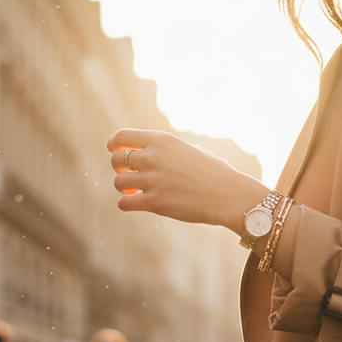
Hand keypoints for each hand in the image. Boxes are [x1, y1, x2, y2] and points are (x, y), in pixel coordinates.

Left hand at [107, 129, 266, 234]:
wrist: (228, 194)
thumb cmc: (212, 172)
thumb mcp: (185, 149)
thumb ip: (162, 149)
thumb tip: (141, 153)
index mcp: (160, 140)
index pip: (121, 137)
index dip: (113, 145)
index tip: (115, 152)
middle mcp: (153, 157)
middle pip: (116, 160)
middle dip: (119, 169)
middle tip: (131, 177)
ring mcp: (152, 180)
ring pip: (118, 182)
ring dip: (124, 188)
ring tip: (136, 192)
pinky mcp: (155, 202)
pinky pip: (124, 203)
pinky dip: (126, 204)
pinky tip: (136, 203)